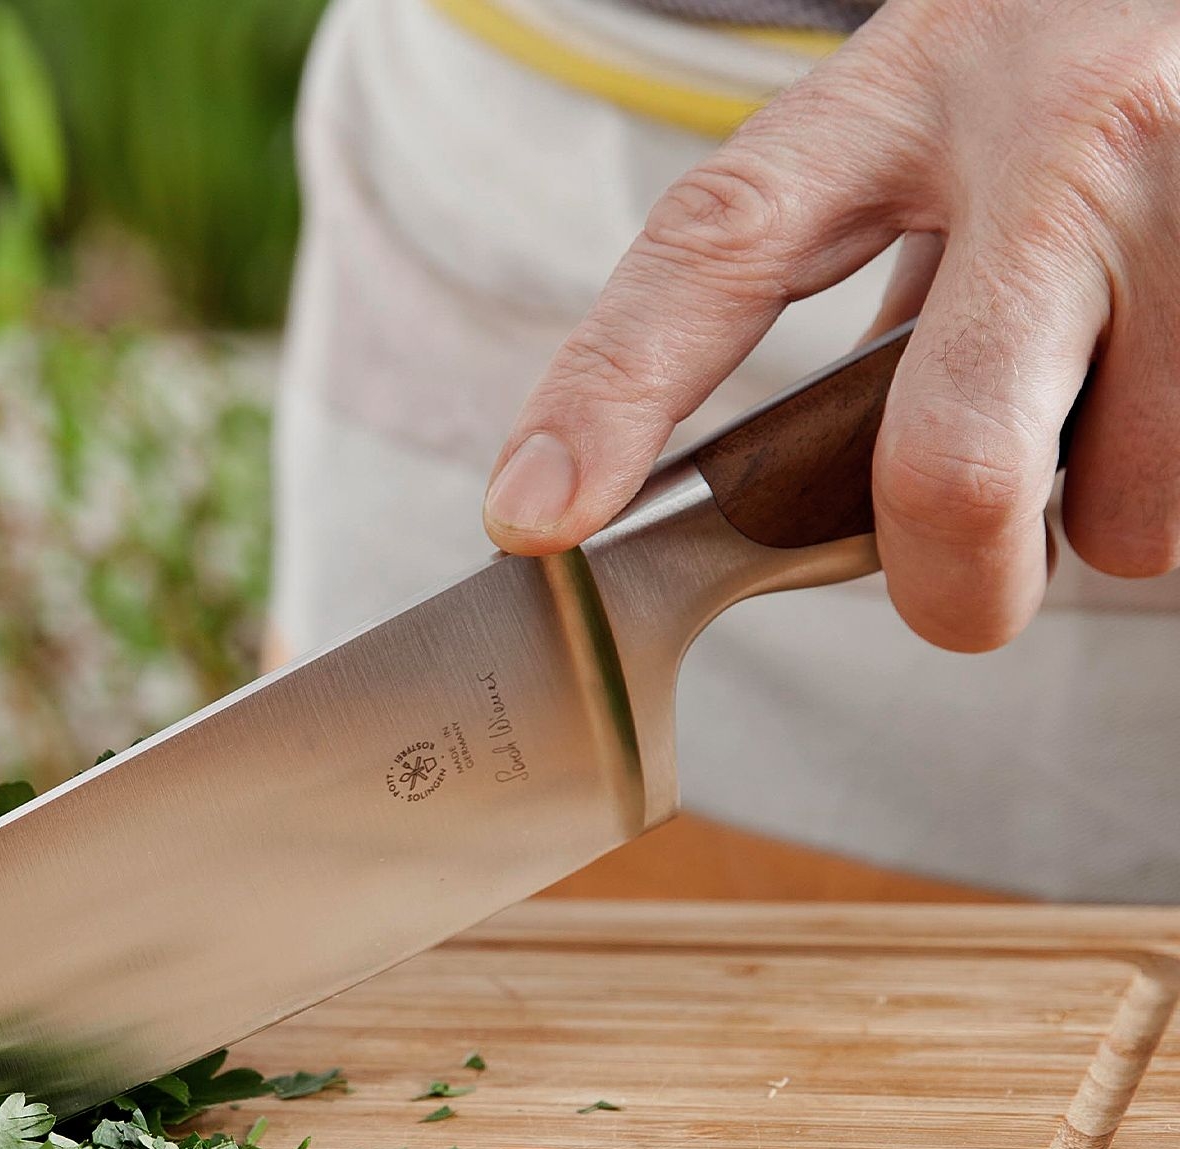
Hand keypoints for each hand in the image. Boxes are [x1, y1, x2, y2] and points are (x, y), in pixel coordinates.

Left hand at [482, 0, 1179, 651]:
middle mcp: (1057, 134)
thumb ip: (842, 265)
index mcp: (905, 95)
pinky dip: (1175, 472)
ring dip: (1105, 515)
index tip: (535, 514)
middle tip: (958, 592)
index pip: (717, 252)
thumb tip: (775, 474)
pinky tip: (1170, 378)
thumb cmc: (1074, 52)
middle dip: (950, 588)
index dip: (612, 398)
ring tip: (1110, 404)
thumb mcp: (927, 113)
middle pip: (951, 467)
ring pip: (1127, 507)